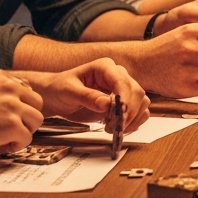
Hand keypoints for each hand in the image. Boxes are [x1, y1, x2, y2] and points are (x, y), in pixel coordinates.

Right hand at [0, 69, 45, 153]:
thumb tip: (9, 105)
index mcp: (0, 77)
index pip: (26, 89)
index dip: (20, 106)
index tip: (9, 117)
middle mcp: (9, 88)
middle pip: (36, 104)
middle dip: (26, 118)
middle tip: (10, 129)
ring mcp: (13, 106)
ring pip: (36, 120)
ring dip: (23, 132)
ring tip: (4, 139)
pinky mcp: (12, 125)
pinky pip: (26, 137)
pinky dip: (16, 145)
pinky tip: (0, 146)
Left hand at [20, 59, 149, 133]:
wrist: (55, 97)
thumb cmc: (59, 89)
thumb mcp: (68, 92)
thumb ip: (87, 97)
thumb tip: (107, 104)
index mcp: (105, 67)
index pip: (123, 82)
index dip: (125, 99)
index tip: (120, 116)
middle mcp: (118, 76)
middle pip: (137, 92)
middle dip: (129, 112)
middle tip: (115, 128)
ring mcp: (122, 89)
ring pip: (142, 102)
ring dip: (133, 118)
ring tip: (115, 129)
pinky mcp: (123, 103)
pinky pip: (139, 111)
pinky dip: (134, 122)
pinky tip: (121, 129)